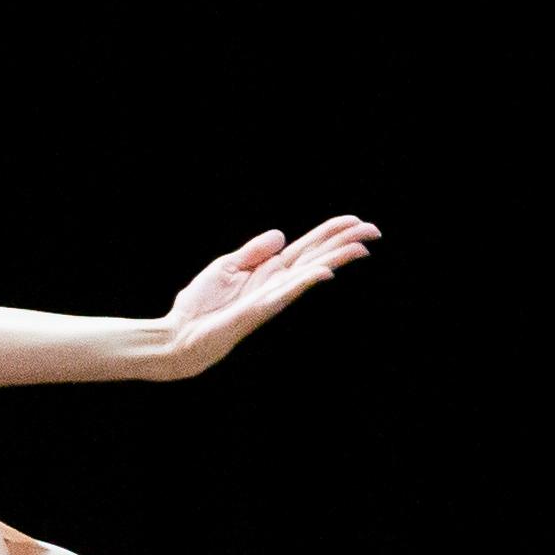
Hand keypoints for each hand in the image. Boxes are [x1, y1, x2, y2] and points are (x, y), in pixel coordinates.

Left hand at [149, 217, 377, 377]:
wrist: (179, 334)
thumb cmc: (200, 304)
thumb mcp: (227, 266)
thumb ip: (255, 250)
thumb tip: (282, 234)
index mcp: (269, 270)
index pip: (307, 247)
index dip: (330, 233)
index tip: (355, 221)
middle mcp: (276, 283)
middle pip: (317, 257)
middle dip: (344, 244)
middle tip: (374, 231)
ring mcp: (270, 297)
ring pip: (310, 273)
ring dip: (336, 260)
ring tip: (361, 248)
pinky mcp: (259, 310)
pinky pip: (286, 293)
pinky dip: (305, 282)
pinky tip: (325, 272)